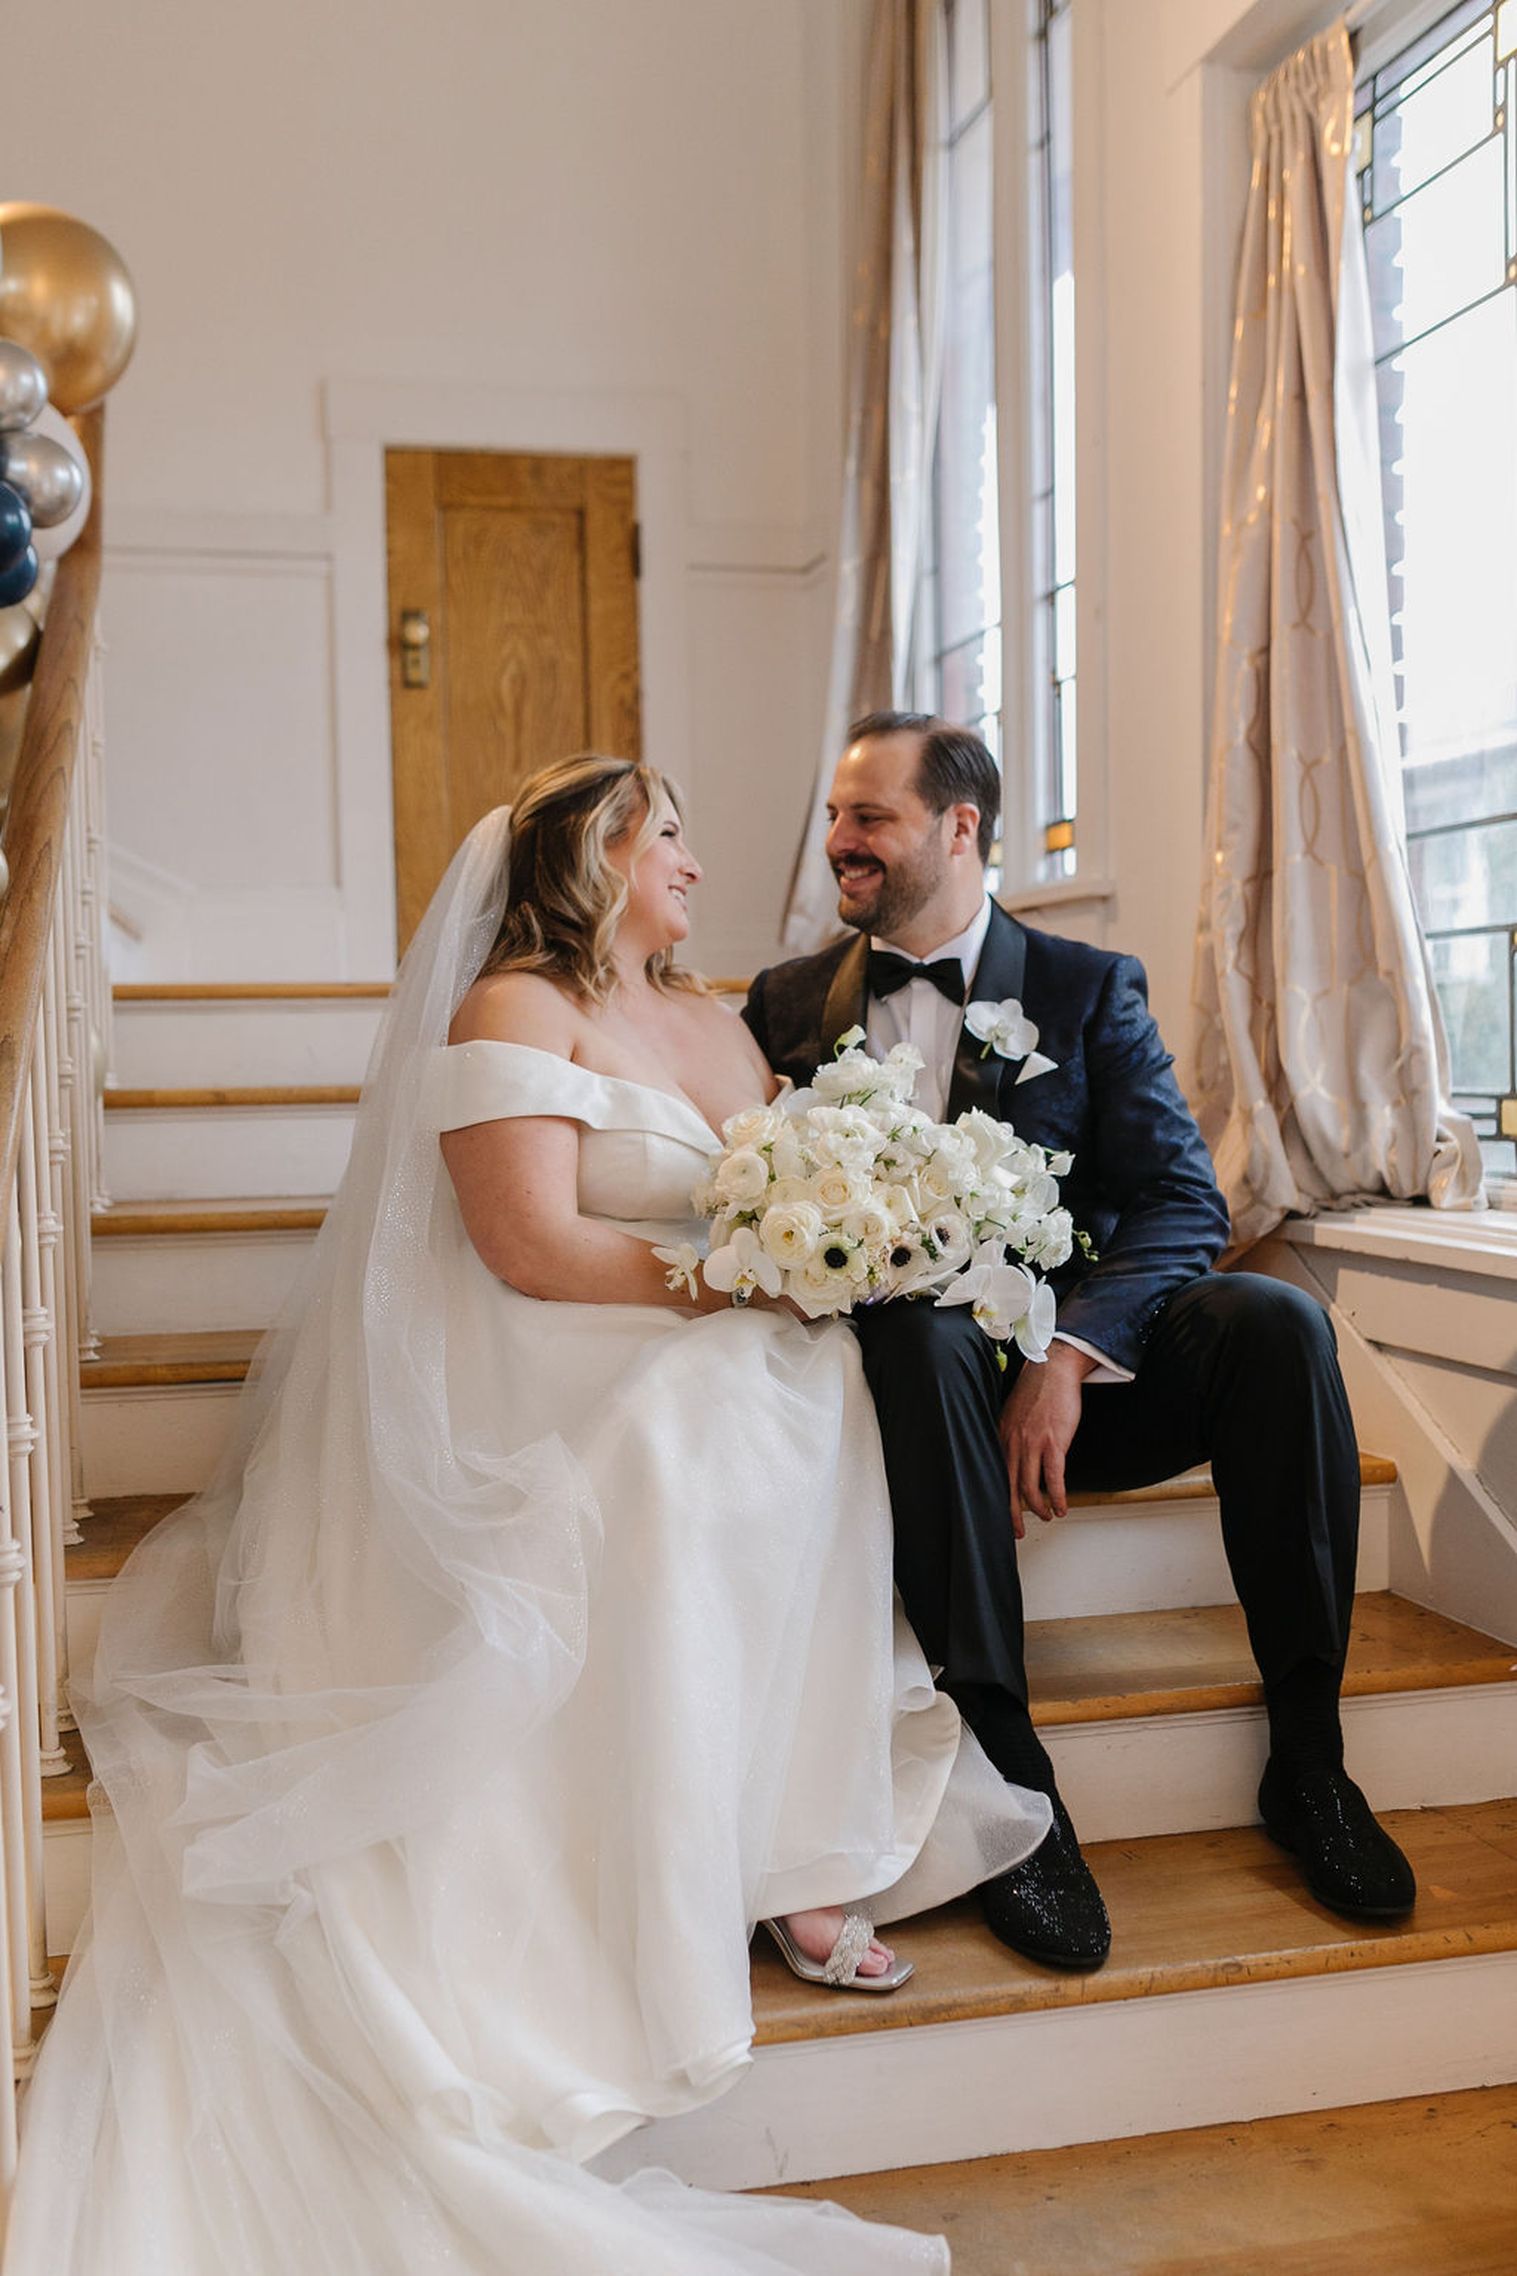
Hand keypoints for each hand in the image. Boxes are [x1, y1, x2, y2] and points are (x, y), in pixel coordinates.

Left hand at [998, 1341, 1094, 1538]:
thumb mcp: (1012, 1414)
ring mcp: (1033, 1443)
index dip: (998, 1500)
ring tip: (1048, 1516)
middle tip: (1017, 1531)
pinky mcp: (1054, 1442)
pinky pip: (1053, 1479)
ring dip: (1039, 1507)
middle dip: (1013, 1514)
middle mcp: (1012, 1443)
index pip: (994, 1475)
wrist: (1054, 1369)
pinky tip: (1061, 1507)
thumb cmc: (1037, 1391)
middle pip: (1008, 1488)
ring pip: (1030, 1487)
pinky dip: (1057, 1497)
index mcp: (1001, 1437)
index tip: (1001, 1515)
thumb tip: (1011, 1458)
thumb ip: (1010, 1437)